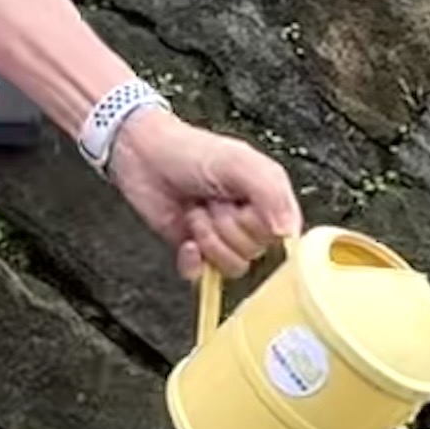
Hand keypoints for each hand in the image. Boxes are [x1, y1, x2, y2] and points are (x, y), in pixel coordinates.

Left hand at [107, 108, 303, 279]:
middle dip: (226, 227)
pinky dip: (193, 262)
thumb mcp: (239, 163)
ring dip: (208, 239)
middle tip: (212, 202)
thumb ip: (271, 193)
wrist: (142, 156)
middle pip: (254, 252)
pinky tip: (186, 242)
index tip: (242, 207)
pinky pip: (205, 277)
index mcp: (268, 199)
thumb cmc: (190, 151)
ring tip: (197, 212)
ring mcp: (223, 239)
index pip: (282, 236)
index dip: (259, 226)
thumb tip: (287, 232)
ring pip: (232, 266)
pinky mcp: (197, 253)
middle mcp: (250, 222)